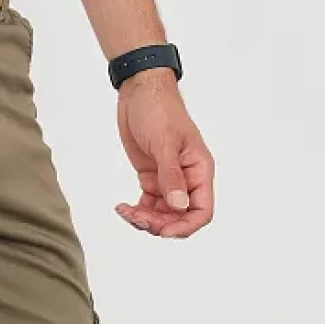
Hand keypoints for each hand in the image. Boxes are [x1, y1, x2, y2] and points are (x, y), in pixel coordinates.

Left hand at [115, 70, 215, 238]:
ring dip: (144, 220)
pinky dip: (136, 211)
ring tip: (126, 211)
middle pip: (180, 218)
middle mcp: (187, 178)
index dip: (185, 226)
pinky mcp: (151, 177)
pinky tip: (122, 207)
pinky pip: (148, 205)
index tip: (162, 231)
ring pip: (162, 215)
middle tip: (137, 217)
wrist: (140, 92)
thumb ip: (171, 175)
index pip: (202, 210)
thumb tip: (178, 205)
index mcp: (199, 170)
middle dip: (159, 224)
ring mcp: (168, 179)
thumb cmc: (159, 109)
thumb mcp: (165, 142)